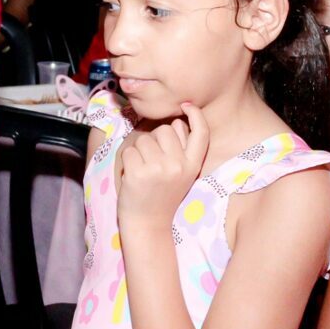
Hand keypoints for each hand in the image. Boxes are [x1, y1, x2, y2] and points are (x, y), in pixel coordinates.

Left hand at [117, 102, 209, 234]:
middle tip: (154, 163)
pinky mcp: (139, 172)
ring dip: (140, 152)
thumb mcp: (182, 174)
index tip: (187, 105)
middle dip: (155, 141)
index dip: (196, 116)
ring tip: (144, 171)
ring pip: (144, 139)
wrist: (148, 223)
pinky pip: (129, 151)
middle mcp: (179, 166)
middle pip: (164, 130)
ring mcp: (159, 169)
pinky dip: (128, 161)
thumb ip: (183, 149)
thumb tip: (178, 121)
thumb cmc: (162, 194)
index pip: (201, 134)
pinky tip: (133, 176)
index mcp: (193, 165)